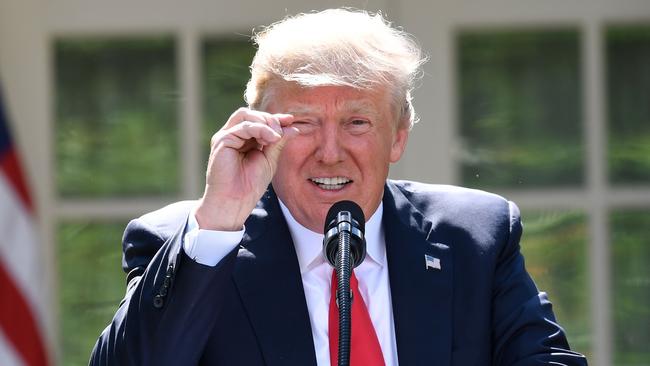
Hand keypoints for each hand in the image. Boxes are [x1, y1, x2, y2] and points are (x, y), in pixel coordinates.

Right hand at [195, 108, 297, 229]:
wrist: (235, 202)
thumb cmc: (250, 185)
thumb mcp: (269, 160)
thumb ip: (278, 142)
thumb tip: (293, 127)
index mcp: (244, 140)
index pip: (259, 121)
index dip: (275, 119)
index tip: (291, 120)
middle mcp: (233, 136)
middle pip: (251, 114)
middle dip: (270, 119)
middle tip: (284, 129)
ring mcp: (226, 137)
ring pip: (245, 116)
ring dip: (265, 122)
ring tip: (276, 136)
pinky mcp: (222, 141)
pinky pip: (243, 127)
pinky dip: (260, 129)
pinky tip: (271, 138)